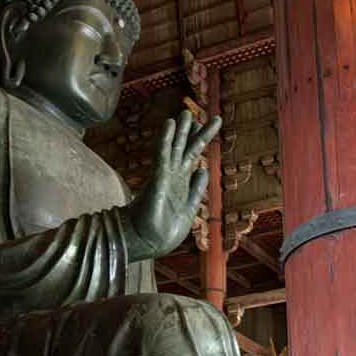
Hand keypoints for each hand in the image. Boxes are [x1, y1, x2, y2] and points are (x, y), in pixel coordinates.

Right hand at [125, 111, 221, 260]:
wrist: (150, 242)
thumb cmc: (166, 230)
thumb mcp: (189, 208)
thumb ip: (196, 189)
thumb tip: (203, 170)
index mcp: (182, 183)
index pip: (193, 156)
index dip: (200, 140)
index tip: (205, 125)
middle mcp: (174, 176)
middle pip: (185, 148)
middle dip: (191, 131)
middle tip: (194, 113)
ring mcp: (165, 175)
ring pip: (175, 147)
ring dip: (181, 130)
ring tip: (185, 112)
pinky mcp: (159, 178)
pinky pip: (163, 154)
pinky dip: (166, 138)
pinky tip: (170, 123)